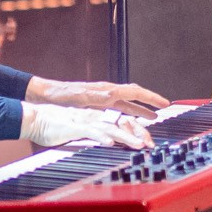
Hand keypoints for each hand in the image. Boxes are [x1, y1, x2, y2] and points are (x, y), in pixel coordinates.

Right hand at [20, 102, 152, 148]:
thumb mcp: (81, 130)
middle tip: (150, 144)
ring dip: (125, 137)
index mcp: (98, 117)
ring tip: (138, 144)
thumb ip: (95, 134)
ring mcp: (85, 121)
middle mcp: (95, 117)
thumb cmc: (56, 126)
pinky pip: (90, 131)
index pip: (122, 121)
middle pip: (121, 123)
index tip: (148, 142)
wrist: (36, 119)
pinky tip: (110, 143)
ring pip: (110, 127)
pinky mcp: (74, 126)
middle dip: (138, 133)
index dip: (137, 130)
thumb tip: (110, 142)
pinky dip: (101, 137)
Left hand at [25, 77, 169, 115]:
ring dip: (140, 111)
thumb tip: (114, 93)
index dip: (151, 98)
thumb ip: (96, 96)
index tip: (165, 104)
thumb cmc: (60, 96)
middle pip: (134, 97)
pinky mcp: (96, 105)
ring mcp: (102, 98)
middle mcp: (107, 93)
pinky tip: (128, 121)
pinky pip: (117, 109)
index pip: (135, 92)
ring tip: (152, 118)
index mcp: (106, 90)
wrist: (46, 94)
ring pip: (126, 104)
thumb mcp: (78, 97)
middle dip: (149, 104)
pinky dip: (127, 115)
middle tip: (163, 110)